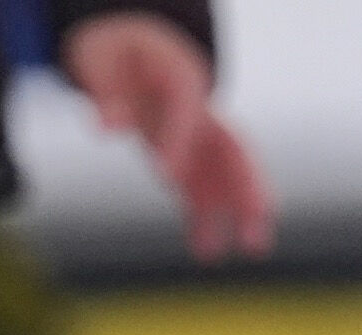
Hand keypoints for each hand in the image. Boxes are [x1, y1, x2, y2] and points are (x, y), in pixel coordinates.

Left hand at [65, 12, 271, 260]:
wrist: (129, 54)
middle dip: (248, 181)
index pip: (186, 110)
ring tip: (253, 248)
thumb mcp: (99, 60)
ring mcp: (197, 138)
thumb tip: (105, 126)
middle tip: (261, 215)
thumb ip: (105, 95)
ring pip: (227, 175)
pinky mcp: (187, 160)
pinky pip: (201, 191)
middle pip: (233, 146)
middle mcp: (200, 111)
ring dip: (241, 210)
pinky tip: (206, 254)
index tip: (168, 180)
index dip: (179, 142)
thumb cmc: (116, 54)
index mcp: (181, 78)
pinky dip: (205, 220)